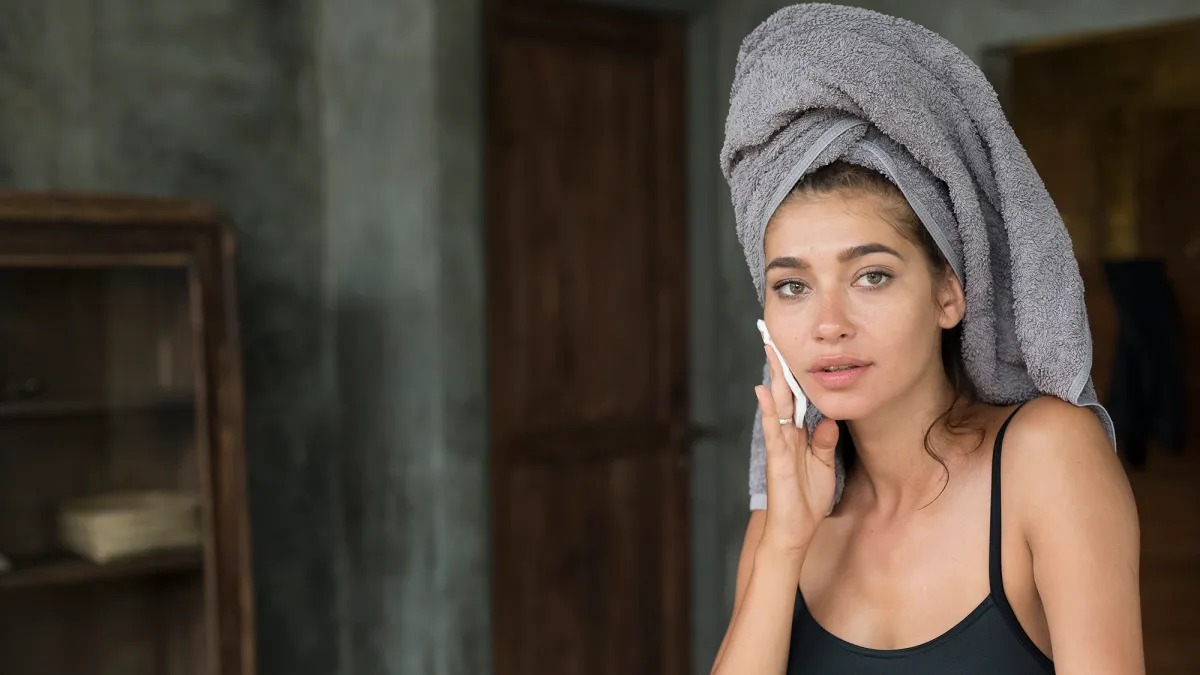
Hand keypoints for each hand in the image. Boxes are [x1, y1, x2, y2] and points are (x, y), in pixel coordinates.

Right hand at [754, 345, 839, 558]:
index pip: (797, 399)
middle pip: (785, 393)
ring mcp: (780, 444)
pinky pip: (773, 428)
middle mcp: (787, 435)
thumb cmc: (807, 499)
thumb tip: (828, 419)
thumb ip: (825, 441)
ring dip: (773, 377)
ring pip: (777, 403)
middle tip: (775, 338)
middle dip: (780, 366)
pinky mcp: (778, 457)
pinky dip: (768, 409)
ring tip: (770, 351)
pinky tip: (763, 391)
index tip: (795, 352)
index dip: (796, 376)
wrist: (795, 530)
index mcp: (799, 435)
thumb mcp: (824, 465)